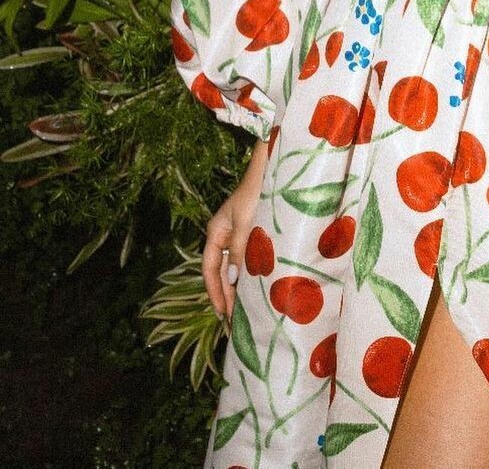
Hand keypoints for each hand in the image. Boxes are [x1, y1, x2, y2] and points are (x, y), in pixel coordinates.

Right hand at [202, 137, 268, 326]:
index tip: (223, 314)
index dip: (215, 292)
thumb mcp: (248, 224)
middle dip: (227, 297)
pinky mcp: (254, 231)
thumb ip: (241, 252)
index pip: (209, 269)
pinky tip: (259, 290)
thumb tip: (234, 282)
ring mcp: (239, 233)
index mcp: (216, 231)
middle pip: (222, 272)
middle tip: (235, 325)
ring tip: (246, 314)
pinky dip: (251, 275)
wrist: (275, 167)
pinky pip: (248, 259)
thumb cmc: (259, 191)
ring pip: (235, 268)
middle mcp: (224, 234)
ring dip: (240, 289)